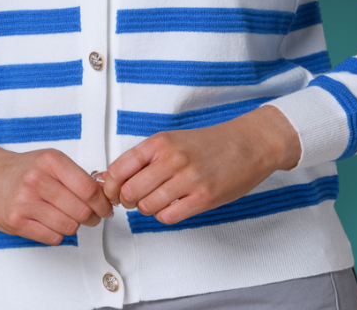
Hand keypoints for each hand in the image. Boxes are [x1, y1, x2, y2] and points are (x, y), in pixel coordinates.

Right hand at [0, 130, 113, 245]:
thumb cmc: (19, 168)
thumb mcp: (47, 160)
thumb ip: (74, 175)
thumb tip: (103, 193)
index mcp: (50, 160)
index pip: (88, 188)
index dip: (102, 202)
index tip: (106, 207)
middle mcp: (37, 179)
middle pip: (81, 210)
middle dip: (92, 217)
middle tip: (92, 217)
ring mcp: (25, 202)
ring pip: (68, 226)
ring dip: (74, 227)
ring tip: (69, 219)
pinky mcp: (16, 222)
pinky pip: (52, 237)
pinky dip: (58, 234)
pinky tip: (52, 224)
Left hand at [100, 105, 300, 226]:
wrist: (248, 143)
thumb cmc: (209, 143)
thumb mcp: (172, 140)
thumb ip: (142, 158)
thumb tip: (108, 176)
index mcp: (161, 142)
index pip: (119, 168)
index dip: (110, 186)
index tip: (113, 191)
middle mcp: (172, 158)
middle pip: (130, 192)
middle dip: (128, 201)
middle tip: (135, 199)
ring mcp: (188, 179)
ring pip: (147, 207)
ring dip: (148, 208)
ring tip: (159, 200)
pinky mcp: (204, 198)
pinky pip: (169, 217)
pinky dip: (165, 215)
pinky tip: (174, 205)